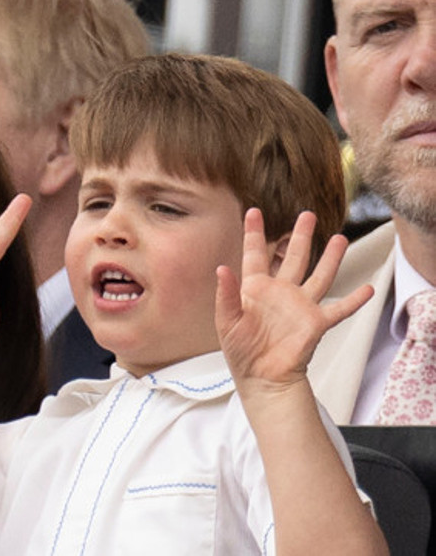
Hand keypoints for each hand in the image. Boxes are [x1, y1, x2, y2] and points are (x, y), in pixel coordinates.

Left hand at [215, 208, 372, 398]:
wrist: (261, 378)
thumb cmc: (240, 351)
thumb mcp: (227, 321)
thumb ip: (227, 294)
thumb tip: (221, 268)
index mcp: (255, 288)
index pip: (254, 254)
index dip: (253, 233)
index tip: (253, 211)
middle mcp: (280, 292)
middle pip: (293, 257)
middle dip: (300, 236)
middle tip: (307, 215)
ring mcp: (300, 306)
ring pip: (319, 275)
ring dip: (331, 258)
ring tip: (341, 238)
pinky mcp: (316, 323)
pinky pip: (339, 309)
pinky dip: (354, 300)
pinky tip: (368, 289)